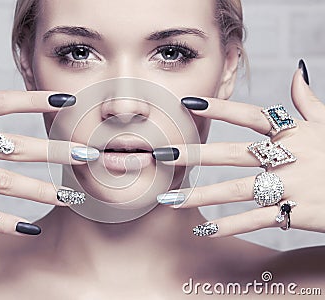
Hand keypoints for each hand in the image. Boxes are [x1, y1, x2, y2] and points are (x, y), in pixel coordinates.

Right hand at [0, 32, 96, 235]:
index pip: (2, 101)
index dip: (36, 99)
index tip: (69, 100)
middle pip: (16, 145)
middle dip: (55, 151)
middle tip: (88, 155)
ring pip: (5, 182)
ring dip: (42, 191)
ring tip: (71, 197)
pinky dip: (5, 222)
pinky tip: (32, 228)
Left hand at [156, 61, 324, 236]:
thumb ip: (308, 100)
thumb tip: (298, 70)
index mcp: (293, 134)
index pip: (250, 116)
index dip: (219, 108)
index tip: (187, 104)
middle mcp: (288, 157)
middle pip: (232, 153)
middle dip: (194, 154)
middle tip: (162, 155)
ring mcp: (291, 186)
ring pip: (236, 190)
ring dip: (200, 195)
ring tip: (168, 199)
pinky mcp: (296, 212)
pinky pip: (255, 219)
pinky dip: (229, 225)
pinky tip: (203, 228)